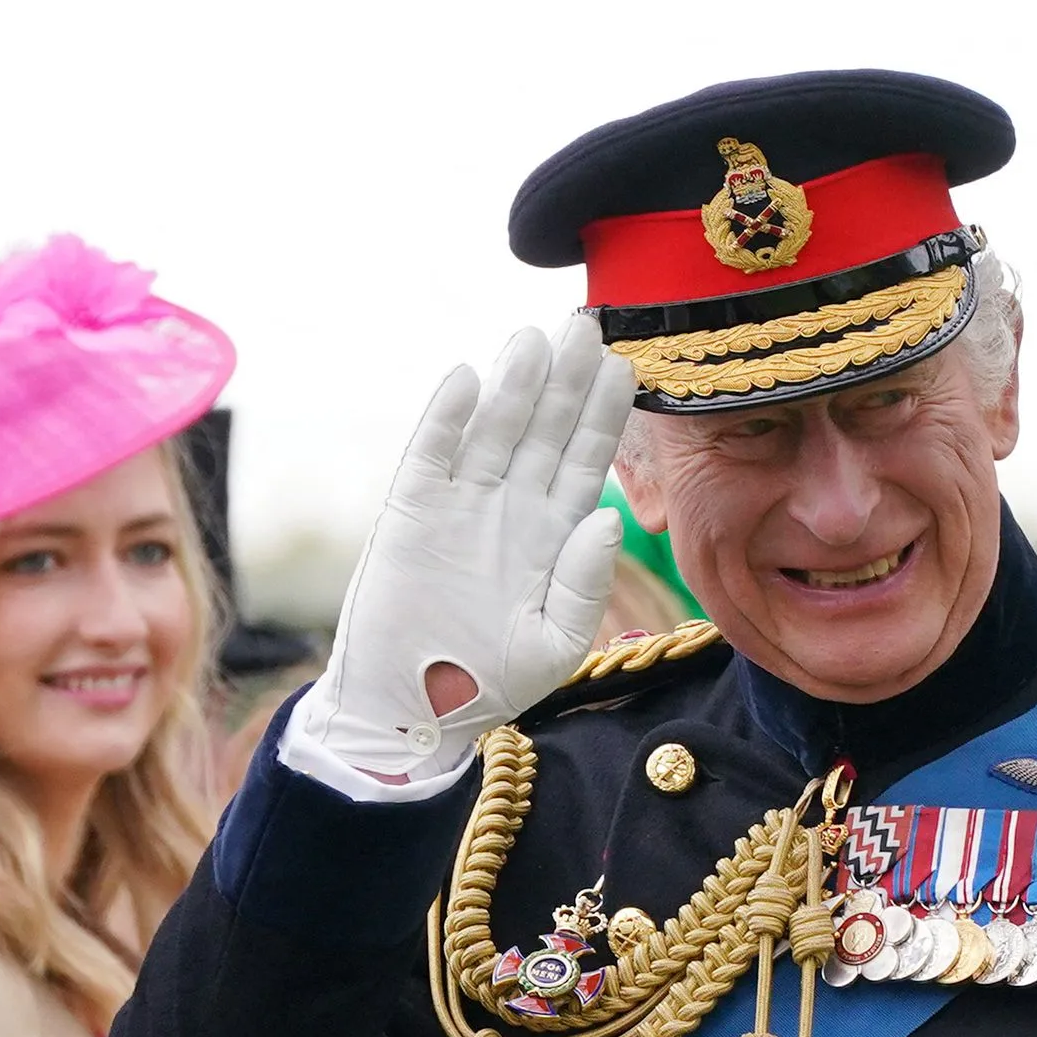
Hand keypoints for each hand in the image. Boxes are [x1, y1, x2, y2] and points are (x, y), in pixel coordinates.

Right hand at [278, 317, 631, 793]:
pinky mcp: (410, 512)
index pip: (585, 459)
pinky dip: (445, 418)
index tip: (626, 365)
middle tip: (586, 324)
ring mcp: (460, 504)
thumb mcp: (555, 644)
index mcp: (554, 535)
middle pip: (544, 429)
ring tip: (536, 338)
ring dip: (513, 385)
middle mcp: (511, 508)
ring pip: (492, 429)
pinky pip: (430, 454)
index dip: (603, 414)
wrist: (412, 712)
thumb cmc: (490, 684)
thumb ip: (584, 585)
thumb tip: (606, 519)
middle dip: (566, 379)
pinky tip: (468, 379)